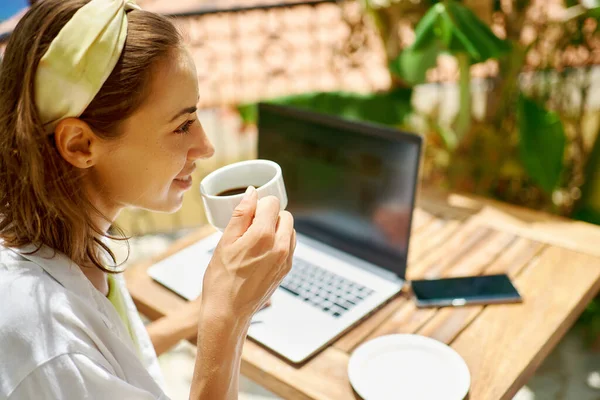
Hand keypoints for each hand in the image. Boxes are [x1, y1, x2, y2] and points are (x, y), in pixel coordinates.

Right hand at [201, 187, 295, 323]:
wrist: (228, 312)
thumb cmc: (221, 279)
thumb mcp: (225, 241)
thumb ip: (241, 214)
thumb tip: (252, 193)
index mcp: (263, 236)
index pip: (272, 203)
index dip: (258, 204)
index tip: (248, 213)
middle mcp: (280, 246)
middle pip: (284, 214)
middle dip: (269, 215)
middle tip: (249, 227)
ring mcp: (286, 259)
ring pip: (289, 230)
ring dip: (276, 228)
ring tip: (255, 240)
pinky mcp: (286, 269)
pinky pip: (289, 246)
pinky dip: (279, 242)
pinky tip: (261, 252)